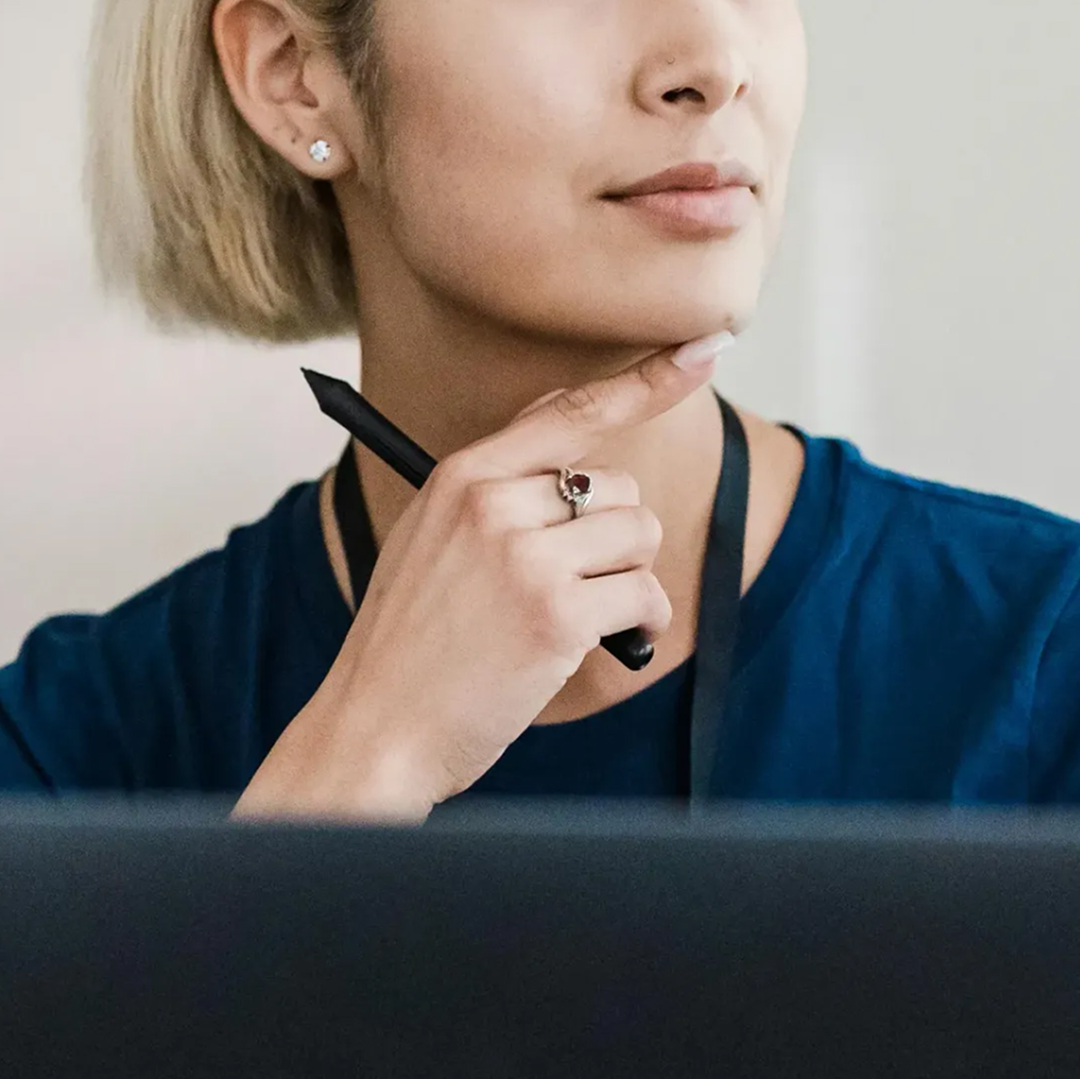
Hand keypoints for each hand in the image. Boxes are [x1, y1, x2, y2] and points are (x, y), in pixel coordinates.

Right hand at [237, 332, 731, 818]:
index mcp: (461, 478)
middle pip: (618, 486)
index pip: (568, 410)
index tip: (704, 348)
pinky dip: (642, 623)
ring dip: (629, 580)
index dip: (645, 379)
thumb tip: (569, 451)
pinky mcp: (556, 614)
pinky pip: (644, 595)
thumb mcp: (429, 541)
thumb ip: (493, 491)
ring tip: (583, 616)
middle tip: (573, 586)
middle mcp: (493, 504)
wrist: (375, 730)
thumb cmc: (409, 646)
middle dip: (616, 540)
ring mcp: (525, 558)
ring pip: (639, 535)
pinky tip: (611, 641)